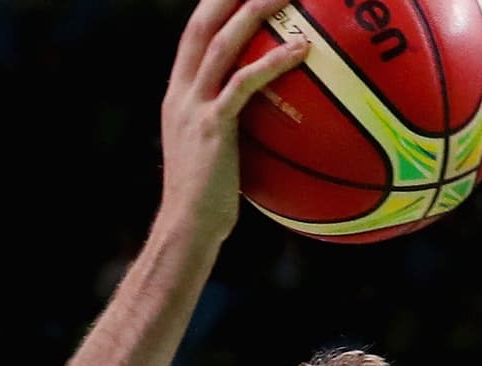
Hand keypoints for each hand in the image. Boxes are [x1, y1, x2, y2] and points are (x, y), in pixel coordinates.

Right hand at [157, 0, 307, 243]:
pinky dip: (273, 62)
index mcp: (178, 96)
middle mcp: (180, 94)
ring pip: (221, 44)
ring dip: (253, 11)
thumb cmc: (208, 201)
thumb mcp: (215, 154)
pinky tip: (303, 49)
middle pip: (202, 26)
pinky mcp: (212, 127)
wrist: (187, 228)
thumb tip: (269, 118)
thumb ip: (231, 126)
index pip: (193, 36)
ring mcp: (193, 108)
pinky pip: (244, 84)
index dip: (213, 5)